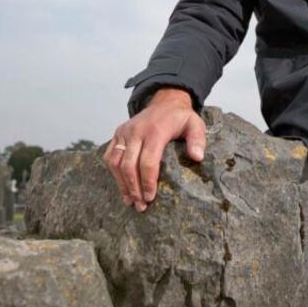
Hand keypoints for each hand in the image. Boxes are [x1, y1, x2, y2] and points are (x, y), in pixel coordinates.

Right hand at [104, 87, 205, 212]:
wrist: (164, 101)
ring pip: (116, 162)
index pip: (148, 161)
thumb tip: (197, 157)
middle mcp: (136, 131)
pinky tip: (122, 186)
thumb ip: (197, 140)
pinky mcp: (118, 134)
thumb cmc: (180, 117)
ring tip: (130, 200)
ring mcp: (124, 132)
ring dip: (122, 184)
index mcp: (155, 131)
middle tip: (140, 206)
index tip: (150, 198)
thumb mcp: (195, 124)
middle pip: (129, 165)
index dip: (148, 182)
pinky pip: (110, 156)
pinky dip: (113, 173)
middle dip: (134, 188)